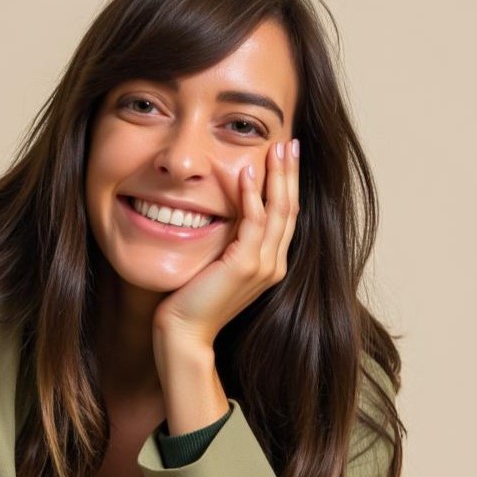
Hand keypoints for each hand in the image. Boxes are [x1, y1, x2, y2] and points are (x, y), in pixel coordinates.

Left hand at [152, 138, 299, 431]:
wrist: (183, 333)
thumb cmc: (192, 300)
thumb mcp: (216, 264)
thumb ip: (227, 241)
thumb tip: (219, 211)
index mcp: (269, 263)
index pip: (285, 216)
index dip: (288, 185)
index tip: (286, 156)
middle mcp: (273, 264)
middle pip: (290, 209)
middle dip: (291, 174)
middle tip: (292, 142)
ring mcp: (262, 266)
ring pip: (278, 212)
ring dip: (279, 177)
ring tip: (278, 148)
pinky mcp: (244, 267)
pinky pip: (253, 223)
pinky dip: (251, 197)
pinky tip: (247, 173)